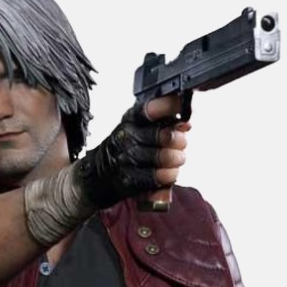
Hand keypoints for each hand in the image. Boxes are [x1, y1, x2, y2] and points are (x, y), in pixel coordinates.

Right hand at [73, 95, 189, 209]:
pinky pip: (155, 178)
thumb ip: (163, 121)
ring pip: (162, 158)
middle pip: (162, 135)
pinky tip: (170, 173)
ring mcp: (126, 160)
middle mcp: (126, 138)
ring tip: (177, 159)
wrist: (100, 172)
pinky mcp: (129, 180)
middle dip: (178, 139)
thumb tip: (186, 124)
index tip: (182, 106)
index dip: (169, 106)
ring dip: (176, 159)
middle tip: (181, 142)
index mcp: (130, 120)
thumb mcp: (138, 126)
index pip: (150, 109)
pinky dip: (167, 176)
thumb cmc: (126, 146)